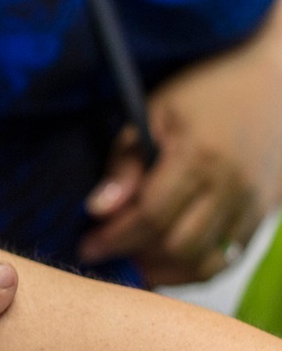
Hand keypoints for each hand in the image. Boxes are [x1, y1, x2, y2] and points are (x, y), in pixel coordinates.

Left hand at [79, 8, 281, 284]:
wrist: (272, 80)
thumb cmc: (204, 92)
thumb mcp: (152, 112)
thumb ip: (125, 162)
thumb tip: (98, 210)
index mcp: (200, 156)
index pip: (151, 215)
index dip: (114, 237)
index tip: (87, 247)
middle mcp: (234, 184)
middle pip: (179, 245)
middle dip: (137, 256)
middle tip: (109, 253)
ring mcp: (255, 201)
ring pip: (208, 262)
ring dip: (167, 270)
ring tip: (136, 262)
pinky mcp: (266, 211)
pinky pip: (231, 257)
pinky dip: (197, 268)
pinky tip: (168, 259)